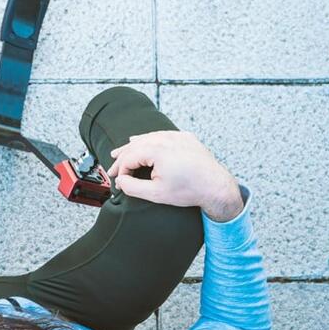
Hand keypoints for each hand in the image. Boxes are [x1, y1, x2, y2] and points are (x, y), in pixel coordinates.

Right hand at [106, 131, 242, 221]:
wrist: (216, 186)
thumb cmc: (189, 190)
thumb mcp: (156, 194)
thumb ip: (133, 187)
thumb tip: (121, 180)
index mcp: (157, 150)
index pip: (129, 157)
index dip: (120, 169)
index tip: (118, 180)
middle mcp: (166, 139)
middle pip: (136, 144)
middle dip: (122, 157)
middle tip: (112, 167)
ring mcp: (177, 136)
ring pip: (148, 137)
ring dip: (133, 145)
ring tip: (120, 152)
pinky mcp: (185, 138)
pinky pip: (162, 135)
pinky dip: (149, 139)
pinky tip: (142, 141)